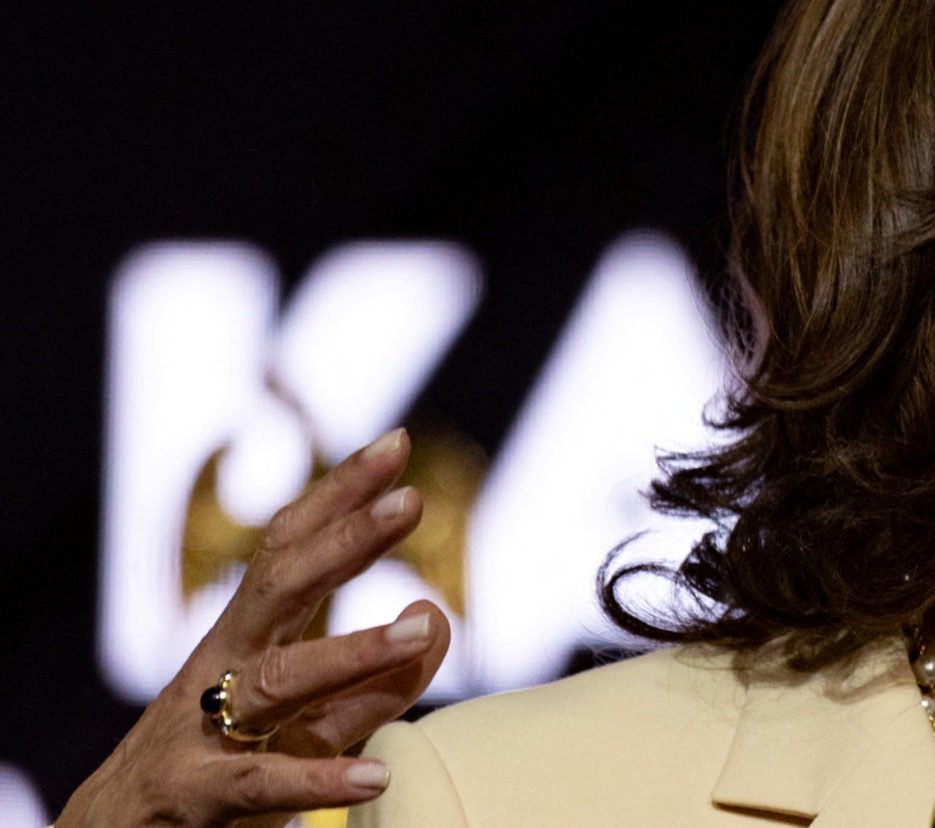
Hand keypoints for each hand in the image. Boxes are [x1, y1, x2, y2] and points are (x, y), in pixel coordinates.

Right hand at [60, 429, 451, 827]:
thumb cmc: (224, 772)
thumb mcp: (309, 724)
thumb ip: (376, 681)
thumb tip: (436, 617)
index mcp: (246, 640)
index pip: (289, 551)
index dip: (338, 497)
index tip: (395, 444)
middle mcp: (221, 670)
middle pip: (280, 590)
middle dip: (343, 542)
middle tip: (409, 503)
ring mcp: (203, 731)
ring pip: (275, 682)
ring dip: (350, 653)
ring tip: (421, 632)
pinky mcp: (196, 798)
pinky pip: (260, 786)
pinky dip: (317, 780)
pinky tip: (376, 773)